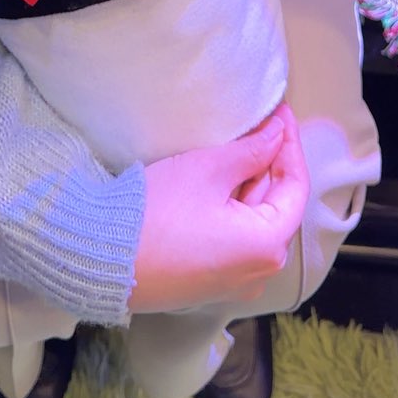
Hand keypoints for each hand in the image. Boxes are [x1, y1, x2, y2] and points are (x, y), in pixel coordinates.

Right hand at [129, 102, 308, 313]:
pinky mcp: (209, 283)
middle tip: (261, 124)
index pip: (294, 186)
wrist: (103, 259)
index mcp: (267, 246)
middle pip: (276, 206)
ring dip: (249, 184)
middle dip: (269, 163)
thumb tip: (277, 134)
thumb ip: (252, 150)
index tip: (280, 114)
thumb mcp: (208, 169)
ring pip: (253, 222)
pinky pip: (234, 239)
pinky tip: (220, 182)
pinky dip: (232, 208)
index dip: (289, 144)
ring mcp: (234, 282)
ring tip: (241, 146)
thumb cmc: (156, 214)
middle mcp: (259, 272)